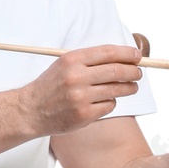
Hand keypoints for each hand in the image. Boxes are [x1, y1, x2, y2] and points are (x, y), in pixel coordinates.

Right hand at [16, 43, 141, 137]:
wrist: (30, 110)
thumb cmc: (51, 86)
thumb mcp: (64, 65)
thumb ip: (89, 60)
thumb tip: (122, 57)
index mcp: (72, 60)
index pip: (108, 52)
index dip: (127, 53)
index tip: (137, 56)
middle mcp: (76, 77)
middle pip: (116, 70)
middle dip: (133, 71)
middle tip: (138, 73)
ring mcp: (80, 97)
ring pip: (116, 89)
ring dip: (129, 88)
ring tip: (131, 87)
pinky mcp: (84, 115)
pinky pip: (109, 105)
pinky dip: (110, 102)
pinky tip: (104, 101)